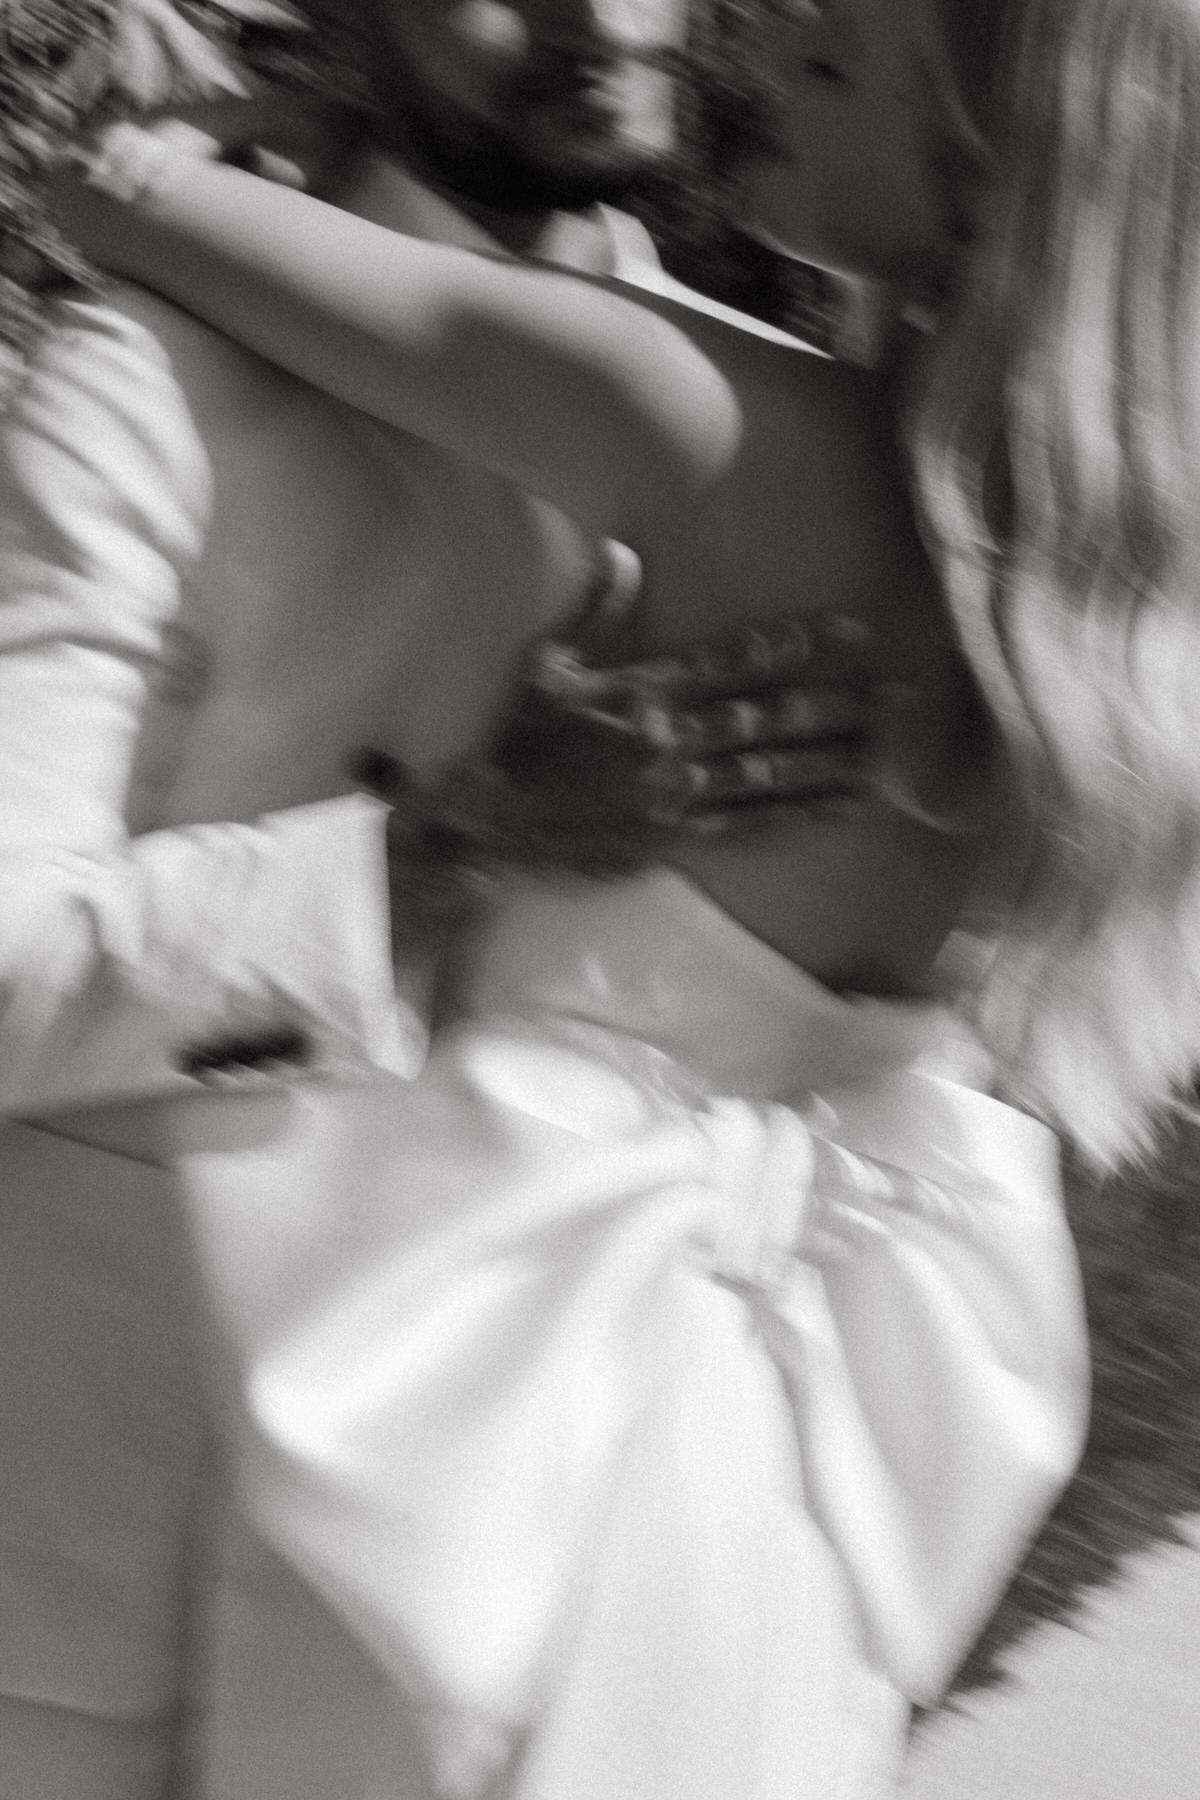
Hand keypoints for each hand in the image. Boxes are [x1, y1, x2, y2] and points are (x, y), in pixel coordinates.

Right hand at [495, 543, 875, 848]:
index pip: (738, 661)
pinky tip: (840, 807)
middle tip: (901, 698)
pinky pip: (749, 827)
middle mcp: (668, 741)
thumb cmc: (516, 735)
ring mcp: (673, 793)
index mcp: (644, 690)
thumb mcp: (548, 661)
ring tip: (888, 753)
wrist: (486, 817)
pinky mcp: (670, 837)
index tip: (854, 633)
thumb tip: (624, 554)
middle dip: (839, 707)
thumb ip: (597, 608)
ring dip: (834, 763)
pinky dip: (799, 816)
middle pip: (771, 719)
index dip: (801, 645)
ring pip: (770, 774)